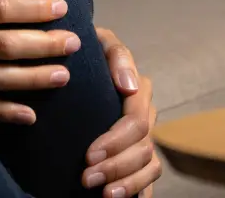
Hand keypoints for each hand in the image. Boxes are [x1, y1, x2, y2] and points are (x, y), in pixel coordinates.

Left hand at [82, 27, 160, 196]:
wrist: (74, 62)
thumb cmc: (85, 52)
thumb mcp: (98, 42)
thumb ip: (116, 55)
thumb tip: (130, 87)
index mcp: (138, 90)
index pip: (136, 122)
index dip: (115, 142)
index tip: (89, 155)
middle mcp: (144, 114)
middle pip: (142, 148)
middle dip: (116, 167)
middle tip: (87, 179)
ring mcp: (143, 135)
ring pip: (149, 165)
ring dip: (127, 182)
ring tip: (103, 194)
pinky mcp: (137, 152)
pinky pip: (149, 176)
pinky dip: (139, 190)